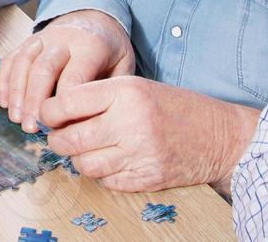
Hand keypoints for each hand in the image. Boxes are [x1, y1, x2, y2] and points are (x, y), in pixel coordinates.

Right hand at [0, 9, 134, 132]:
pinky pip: (11, 58)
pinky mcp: (27, 41)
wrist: (94, 14)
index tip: (61, 128)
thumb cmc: (110, 47)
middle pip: (43, 69)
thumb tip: (97, 121)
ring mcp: (42, 38)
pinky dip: (4, 80)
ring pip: (23, 63)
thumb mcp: (123, 63)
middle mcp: (63, 40)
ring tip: (16, 119)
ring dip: (17, 92)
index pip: (74, 77)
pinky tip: (4, 102)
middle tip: (32, 128)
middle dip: (35, 101)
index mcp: (91, 46)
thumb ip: (112, 89)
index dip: (65, 104)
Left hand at [39, 76, 260, 192]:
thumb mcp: (135, 86)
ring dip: (78, 159)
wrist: (219, 135)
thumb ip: (97, 96)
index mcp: (124, 91)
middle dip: (56, 140)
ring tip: (86, 149)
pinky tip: (110, 161)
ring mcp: (139, 154)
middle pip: (70, 139)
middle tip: (58, 137)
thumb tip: (54, 112)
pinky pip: (106, 181)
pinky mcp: (147, 179)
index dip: (48, 112)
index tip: (48, 115)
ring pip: (84, 165)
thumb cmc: (172, 106)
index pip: (66, 104)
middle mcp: (130, 122)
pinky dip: (102, 173)